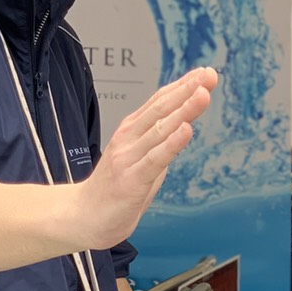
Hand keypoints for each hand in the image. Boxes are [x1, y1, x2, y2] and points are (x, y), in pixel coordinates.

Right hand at [78, 67, 218, 248]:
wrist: (82, 218)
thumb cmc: (114, 189)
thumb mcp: (142, 158)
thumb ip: (161, 142)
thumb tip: (185, 124)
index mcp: (132, 131)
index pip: (160, 102)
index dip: (183, 86)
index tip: (206, 73)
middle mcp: (129, 139)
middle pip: (161, 109)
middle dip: (187, 90)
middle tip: (209, 75)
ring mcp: (128, 158)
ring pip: (160, 129)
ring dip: (184, 110)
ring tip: (203, 94)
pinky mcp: (131, 179)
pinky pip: (155, 159)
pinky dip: (172, 143)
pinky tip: (187, 129)